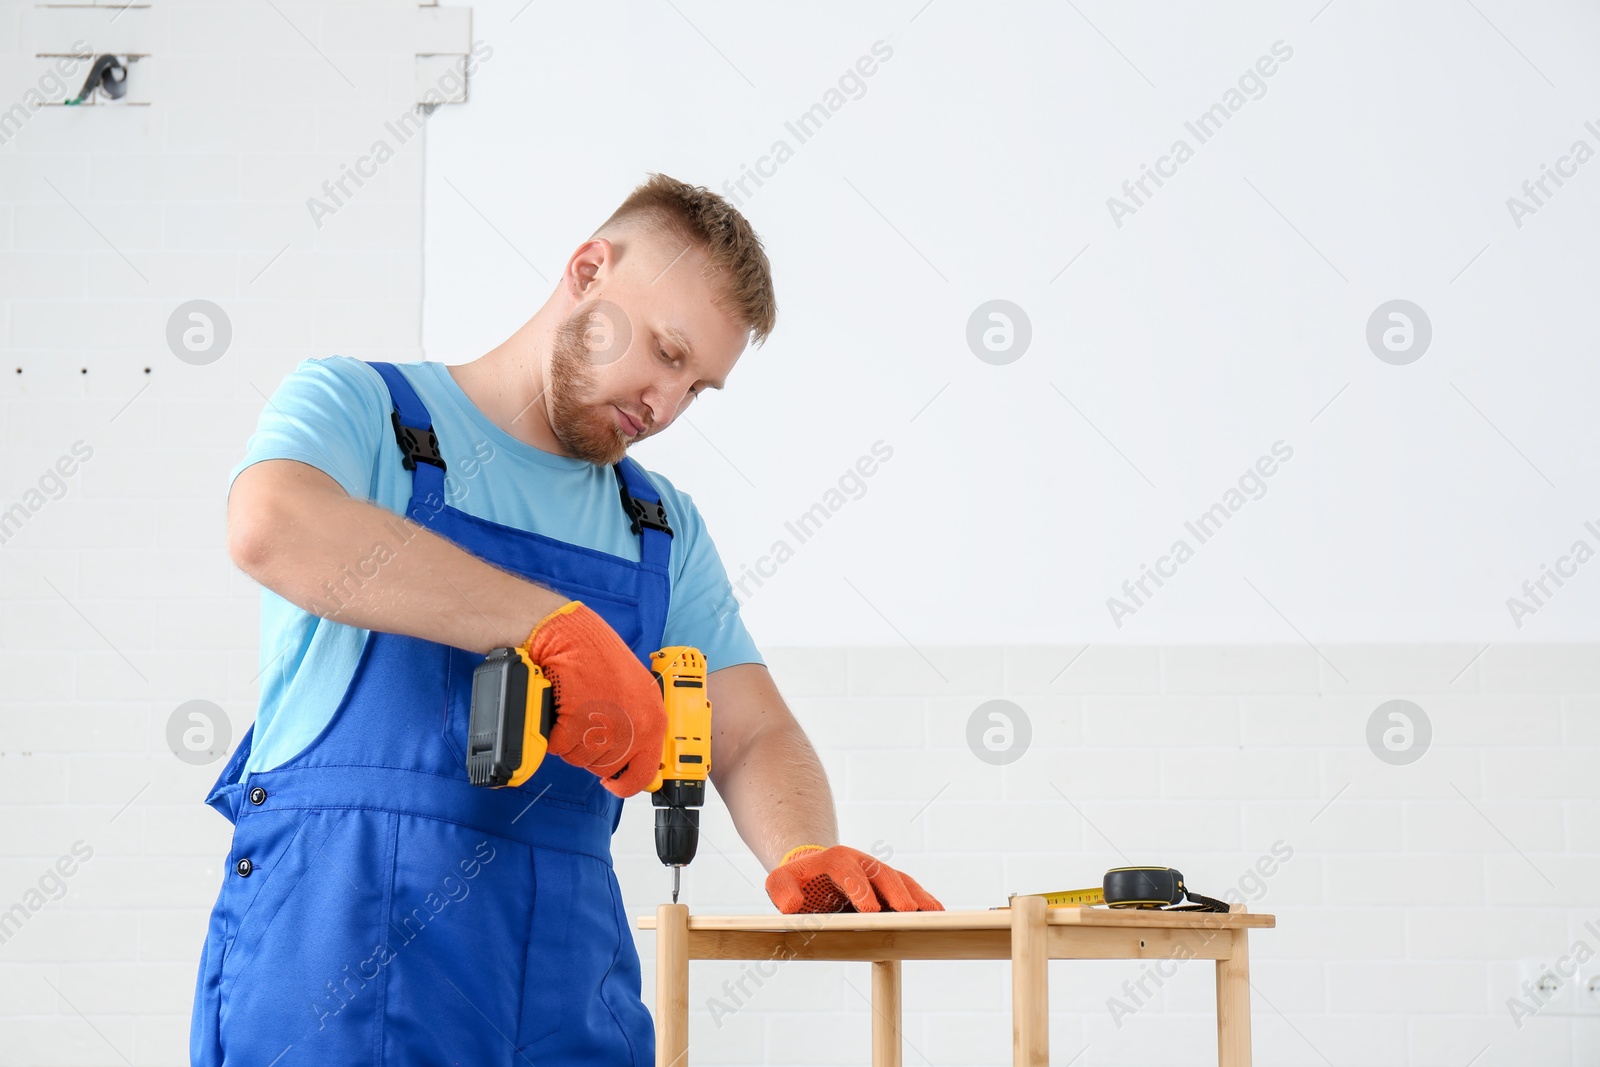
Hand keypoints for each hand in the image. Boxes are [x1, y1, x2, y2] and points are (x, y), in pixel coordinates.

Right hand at [520, 601, 665, 797]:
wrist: (569, 634)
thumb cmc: (598, 657)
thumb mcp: (634, 692)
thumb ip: (637, 725)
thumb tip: (630, 759)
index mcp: (654, 719)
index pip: (643, 774)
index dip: (624, 783)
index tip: (612, 782)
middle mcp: (635, 726)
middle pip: (605, 767)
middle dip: (590, 752)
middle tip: (584, 725)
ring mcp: (606, 726)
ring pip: (580, 760)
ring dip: (571, 742)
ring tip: (574, 711)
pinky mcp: (577, 722)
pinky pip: (560, 748)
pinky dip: (554, 733)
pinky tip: (561, 710)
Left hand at [764, 845, 943, 913]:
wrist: (812, 872)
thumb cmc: (797, 882)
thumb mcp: (779, 883)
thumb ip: (781, 891)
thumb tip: (791, 906)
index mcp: (835, 859)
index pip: (849, 871)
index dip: (860, 890)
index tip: (871, 910)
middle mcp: (861, 862)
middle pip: (882, 874)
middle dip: (895, 894)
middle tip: (907, 913)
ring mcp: (878, 872)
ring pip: (901, 880)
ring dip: (917, 896)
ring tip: (932, 914)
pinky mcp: (890, 885)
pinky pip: (911, 889)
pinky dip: (924, 898)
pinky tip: (937, 913)